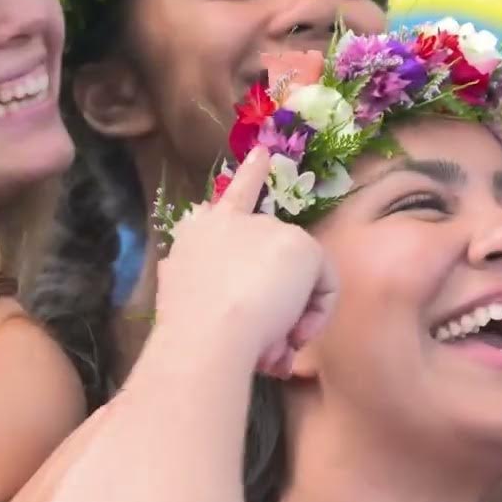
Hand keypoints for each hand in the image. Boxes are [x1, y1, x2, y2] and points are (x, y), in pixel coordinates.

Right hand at [155, 147, 337, 377]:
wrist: (209, 330)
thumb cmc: (189, 326)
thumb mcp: (178, 292)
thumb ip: (196, 277)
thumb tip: (196, 276)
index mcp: (201, 234)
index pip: (231, 198)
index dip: (250, 174)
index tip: (263, 152)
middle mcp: (236, 222)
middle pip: (275, 253)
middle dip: (281, 299)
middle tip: (277, 344)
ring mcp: (271, 229)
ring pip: (299, 277)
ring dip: (294, 315)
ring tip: (279, 349)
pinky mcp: (301, 245)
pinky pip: (323, 286)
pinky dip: (316, 314)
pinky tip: (298, 335)